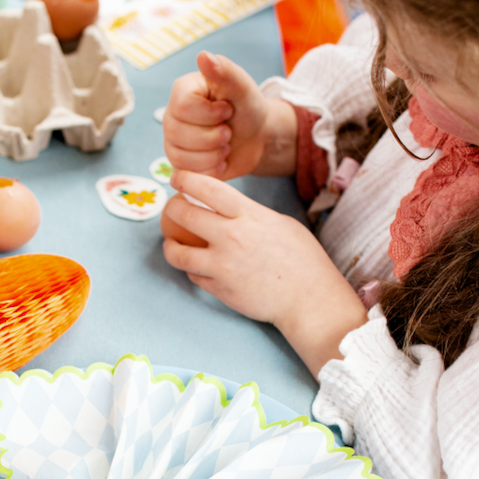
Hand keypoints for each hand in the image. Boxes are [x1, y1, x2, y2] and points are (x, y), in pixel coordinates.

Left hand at [162, 170, 367, 376]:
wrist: (308, 300)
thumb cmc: (302, 259)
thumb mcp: (280, 223)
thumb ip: (250, 214)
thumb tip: (227, 209)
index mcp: (248, 216)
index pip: (207, 188)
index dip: (186, 179)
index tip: (177, 178)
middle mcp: (231, 238)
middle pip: (183, 215)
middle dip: (170, 208)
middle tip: (171, 208)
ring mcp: (222, 266)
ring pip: (177, 253)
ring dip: (170, 246)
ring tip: (173, 243)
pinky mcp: (219, 289)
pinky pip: (193, 276)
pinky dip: (193, 269)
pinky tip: (198, 266)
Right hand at [163, 51, 297, 180]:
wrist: (257, 137)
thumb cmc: (248, 108)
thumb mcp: (242, 87)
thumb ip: (224, 71)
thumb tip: (203, 55)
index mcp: (182, 91)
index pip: (182, 106)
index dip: (210, 113)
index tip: (227, 109)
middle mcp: (171, 116)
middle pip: (178, 134)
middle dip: (213, 137)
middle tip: (229, 130)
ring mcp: (172, 142)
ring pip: (180, 157)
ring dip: (213, 154)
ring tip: (225, 144)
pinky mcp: (179, 164)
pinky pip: (186, 174)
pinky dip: (210, 170)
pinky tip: (219, 159)